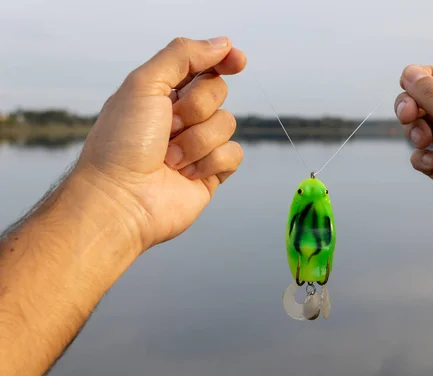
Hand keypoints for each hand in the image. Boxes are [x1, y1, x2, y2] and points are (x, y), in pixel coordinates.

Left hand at [73, 36, 245, 250]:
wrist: (121, 199)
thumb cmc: (121, 144)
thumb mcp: (144, 84)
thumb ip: (182, 56)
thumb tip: (223, 44)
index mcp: (162, 93)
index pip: (202, 66)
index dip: (222, 60)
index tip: (238, 60)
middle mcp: (181, 118)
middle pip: (218, 92)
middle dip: (196, 107)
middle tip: (169, 125)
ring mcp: (197, 146)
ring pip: (227, 124)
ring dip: (197, 141)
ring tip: (170, 158)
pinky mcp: (211, 173)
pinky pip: (234, 154)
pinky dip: (211, 162)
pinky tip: (186, 174)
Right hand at [394, 65, 432, 247]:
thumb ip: (431, 95)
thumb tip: (411, 72)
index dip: (422, 79)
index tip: (403, 85)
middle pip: (430, 104)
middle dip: (414, 110)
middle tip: (406, 117)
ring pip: (424, 130)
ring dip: (416, 135)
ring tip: (425, 145)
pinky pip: (425, 155)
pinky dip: (423, 159)